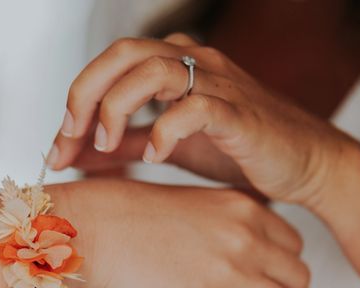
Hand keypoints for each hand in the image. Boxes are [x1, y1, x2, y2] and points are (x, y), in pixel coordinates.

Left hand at [49, 34, 359, 207]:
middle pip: (124, 53)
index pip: (110, 66)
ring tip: (107, 144)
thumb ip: (122, 143)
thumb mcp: (164, 145)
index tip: (60, 146)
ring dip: (118, 108)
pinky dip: (165, 132)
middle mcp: (193, 64)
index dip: (77, 101)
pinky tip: (156, 156)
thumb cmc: (234, 149)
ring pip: (154, 71)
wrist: (299, 162)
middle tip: (73, 134)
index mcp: (173, 66)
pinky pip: (195, 107)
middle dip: (87, 93)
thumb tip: (75, 152)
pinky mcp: (238, 113)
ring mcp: (217, 84)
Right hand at [68, 179, 309, 287]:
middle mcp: (245, 240)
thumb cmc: (124, 213)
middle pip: (297, 277)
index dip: (290, 266)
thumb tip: (229, 251)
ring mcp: (228, 275)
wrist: (91, 229)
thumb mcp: (188, 200)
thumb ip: (220, 222)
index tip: (280, 280)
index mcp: (241, 208)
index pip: (292, 242)